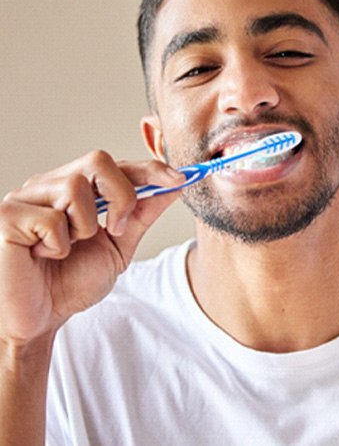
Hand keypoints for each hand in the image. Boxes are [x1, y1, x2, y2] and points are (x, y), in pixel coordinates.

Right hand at [0, 150, 184, 345]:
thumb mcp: (119, 245)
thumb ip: (143, 213)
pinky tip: (44, 256)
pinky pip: (51, 219)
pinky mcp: (8, 216)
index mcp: (77, 189)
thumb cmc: (72, 281)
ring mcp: (26, 197)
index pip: (118, 165)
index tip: (180, 179)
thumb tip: (175, 185)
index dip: (150, 169)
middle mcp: (51, 184)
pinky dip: (58, 246)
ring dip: (84, 228)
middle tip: (116, 229)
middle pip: (98, 160)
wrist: (41, 319)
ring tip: (68, 248)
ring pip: (76, 188)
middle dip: (121, 196)